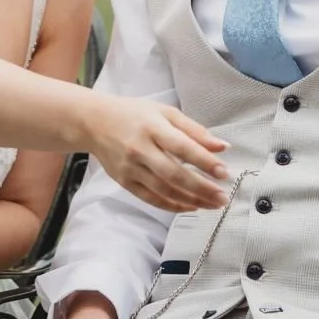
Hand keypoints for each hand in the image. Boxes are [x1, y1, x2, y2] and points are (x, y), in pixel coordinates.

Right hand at [84, 96, 229, 212]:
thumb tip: (222, 147)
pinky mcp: (124, 182)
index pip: (182, 147)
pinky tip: (191, 205)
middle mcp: (140, 149)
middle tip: (223, 197)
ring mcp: (130, 168)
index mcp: (152, 127)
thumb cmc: (134, 114)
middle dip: (201, 188)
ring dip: (191, 200)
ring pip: (164, 191)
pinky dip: (173, 205)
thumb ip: (194, 130)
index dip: (204, 161)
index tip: (224, 172)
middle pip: (174, 174)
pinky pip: (151, 199)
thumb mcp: (165, 112)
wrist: (94, 122)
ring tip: (212, 204)